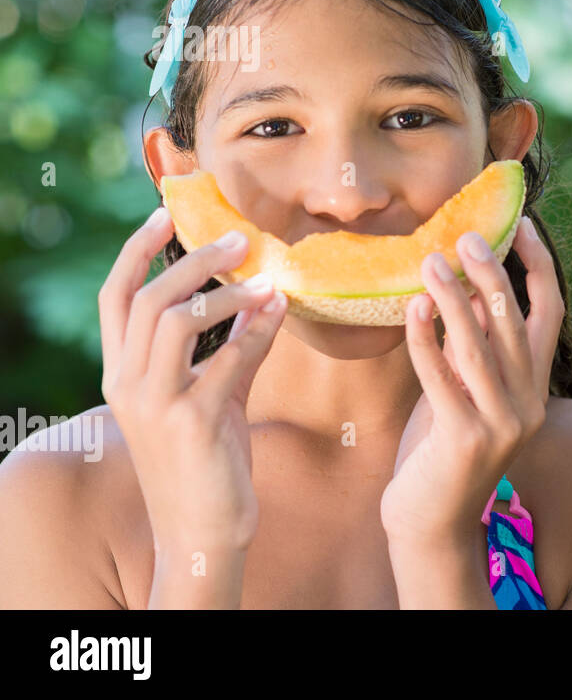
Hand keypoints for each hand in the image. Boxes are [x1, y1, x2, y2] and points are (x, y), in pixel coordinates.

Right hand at [99, 207, 285, 554]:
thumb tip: (263, 294)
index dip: (137, 251)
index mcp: (121, 373)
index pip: (116, 297)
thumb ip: (232, 346)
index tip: (168, 215)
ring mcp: (154, 404)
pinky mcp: (190, 423)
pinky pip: (227, 358)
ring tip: (265, 279)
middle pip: (150, 298)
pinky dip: (257, 330)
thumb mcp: (215, 393)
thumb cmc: (208, 459)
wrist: (204, 530)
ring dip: (226, 291)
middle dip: (195, 260)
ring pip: (177, 319)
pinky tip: (280, 313)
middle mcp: (126, 384)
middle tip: (240, 239)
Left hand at [381, 217, 561, 549]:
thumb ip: (472, 349)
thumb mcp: (466, 391)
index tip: (521, 227)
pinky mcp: (466, 440)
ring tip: (430, 262)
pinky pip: (442, 378)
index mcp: (536, 387)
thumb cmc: (442, 448)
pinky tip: (411, 310)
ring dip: (452, 300)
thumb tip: (462, 288)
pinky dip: (425, 341)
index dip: (539, 267)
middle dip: (492, 274)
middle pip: (516, 324)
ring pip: (479, 347)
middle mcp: (529, 404)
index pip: (550, 314)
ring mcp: (502, 424)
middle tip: (467, 238)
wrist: (431, 522)